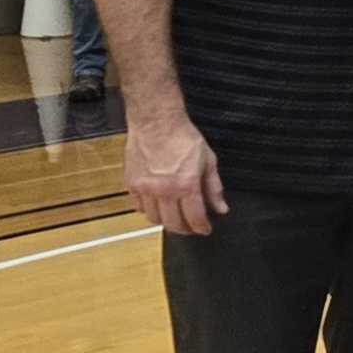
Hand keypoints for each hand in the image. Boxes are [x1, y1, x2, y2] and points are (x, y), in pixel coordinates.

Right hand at [126, 110, 226, 235]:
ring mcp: (145, 188)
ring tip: (175, 217)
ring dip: (166, 222)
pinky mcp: (131, 184)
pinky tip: (158, 206)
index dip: (201, 228)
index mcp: (186, 185)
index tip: (205, 229)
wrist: (156, 122)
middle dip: (185, 230)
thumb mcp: (208, 161)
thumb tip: (221, 208)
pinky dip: (149, 211)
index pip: (194, 218)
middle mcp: (164, 190)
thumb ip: (214, 188)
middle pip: (173, 224)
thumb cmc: (183, 137)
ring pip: (154, 219)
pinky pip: (139, 207)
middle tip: (191, 227)